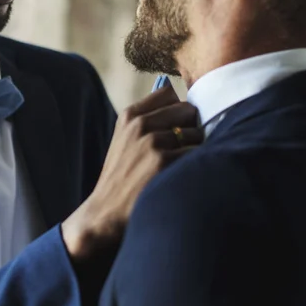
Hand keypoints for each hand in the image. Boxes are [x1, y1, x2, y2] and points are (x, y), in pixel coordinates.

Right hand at [62, 84, 203, 262]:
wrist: (106, 212)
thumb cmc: (121, 176)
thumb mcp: (124, 139)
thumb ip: (147, 118)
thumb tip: (178, 95)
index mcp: (129, 116)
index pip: (169, 93)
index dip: (179, 109)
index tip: (178, 124)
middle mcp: (139, 125)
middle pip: (188, 110)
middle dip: (192, 127)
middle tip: (185, 148)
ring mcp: (152, 143)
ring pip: (197, 133)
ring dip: (198, 149)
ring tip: (184, 166)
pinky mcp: (164, 163)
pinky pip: (199, 154)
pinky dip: (199, 165)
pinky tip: (187, 176)